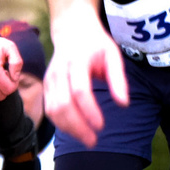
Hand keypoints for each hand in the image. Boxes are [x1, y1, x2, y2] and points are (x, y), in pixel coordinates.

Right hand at [43, 6, 128, 146]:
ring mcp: (49, 79)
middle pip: (62, 104)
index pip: (79, 90)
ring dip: (68, 129)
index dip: (89, 111)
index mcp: (77, 60)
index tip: (101, 126)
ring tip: (86, 138)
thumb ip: (118, 79)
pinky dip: (61, 123)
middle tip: (93, 140)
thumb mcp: (113, 54)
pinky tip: (76, 129)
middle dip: (77, 126)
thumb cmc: (96, 44)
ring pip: (52, 110)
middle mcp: (59, 70)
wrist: (72, 28)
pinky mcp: (46, 86)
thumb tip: (124, 104)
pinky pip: (49, 110)